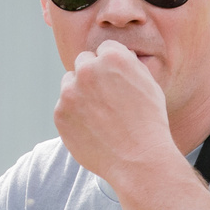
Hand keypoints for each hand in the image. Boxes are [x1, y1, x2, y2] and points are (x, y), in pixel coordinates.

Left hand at [52, 41, 176, 188]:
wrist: (139, 159)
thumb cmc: (150, 122)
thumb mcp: (148, 84)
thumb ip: (129, 65)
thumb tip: (118, 56)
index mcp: (113, 57)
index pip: (104, 49)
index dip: (112, 66)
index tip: (117, 81)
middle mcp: (88, 70)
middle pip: (83, 62)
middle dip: (92, 75)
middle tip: (106, 97)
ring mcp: (70, 92)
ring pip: (69, 84)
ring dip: (80, 93)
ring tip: (100, 116)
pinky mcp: (60, 114)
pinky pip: (64, 108)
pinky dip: (74, 116)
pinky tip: (92, 129)